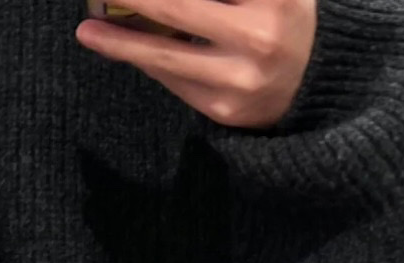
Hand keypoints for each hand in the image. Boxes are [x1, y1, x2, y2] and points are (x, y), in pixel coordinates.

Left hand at [76, 0, 317, 130]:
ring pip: (166, 57)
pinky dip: (147, 60)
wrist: (315, 81)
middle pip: (178, 9)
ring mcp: (240, 80)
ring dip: (120, 42)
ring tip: (88, 31)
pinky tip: (124, 46)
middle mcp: (260, 38)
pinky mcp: (223, 110)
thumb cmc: (283, 14)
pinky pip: (174, 81)